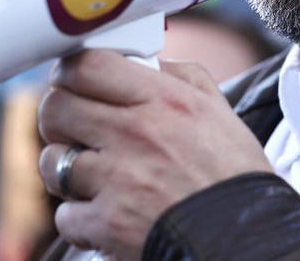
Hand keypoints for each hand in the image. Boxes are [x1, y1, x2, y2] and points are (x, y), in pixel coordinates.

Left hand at [36, 50, 271, 256]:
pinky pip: (65, 214)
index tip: (73, 81)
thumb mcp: (217, 110)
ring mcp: (117, 179)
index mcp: (163, 99)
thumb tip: (145, 63)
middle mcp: (135, 132)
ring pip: (52, 161)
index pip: (86, 65)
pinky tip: (106, 212)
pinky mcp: (107, 223)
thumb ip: (181, 76)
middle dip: (59, 116)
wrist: (246, 236)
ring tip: (92, 175)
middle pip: (55, 107)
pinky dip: (79, 218)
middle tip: (74, 127)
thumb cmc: (233, 174)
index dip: (70, 72)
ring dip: (65, 168)